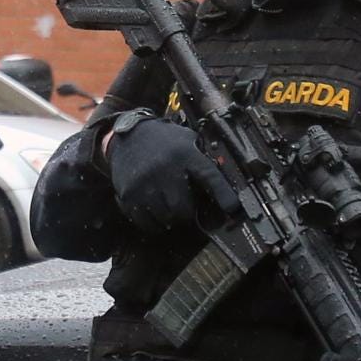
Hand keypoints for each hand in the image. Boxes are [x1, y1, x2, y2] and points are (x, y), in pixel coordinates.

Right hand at [107, 118, 238, 233]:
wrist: (128, 136)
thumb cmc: (163, 141)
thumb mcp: (186, 141)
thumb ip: (202, 160)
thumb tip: (224, 186)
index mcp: (184, 155)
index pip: (209, 177)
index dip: (223, 194)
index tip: (232, 208)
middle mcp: (164, 170)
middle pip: (183, 209)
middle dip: (186, 211)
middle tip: (184, 204)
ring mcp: (144, 185)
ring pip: (165, 219)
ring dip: (169, 217)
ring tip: (167, 204)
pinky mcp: (128, 196)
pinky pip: (147, 223)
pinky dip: (153, 222)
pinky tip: (154, 210)